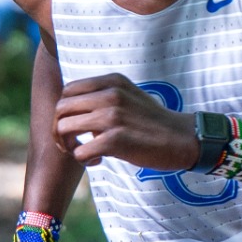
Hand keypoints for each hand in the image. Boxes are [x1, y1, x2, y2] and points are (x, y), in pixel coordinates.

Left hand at [54, 74, 199, 171]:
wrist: (181, 138)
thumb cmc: (151, 122)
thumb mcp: (128, 96)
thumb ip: (102, 97)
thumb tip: (72, 112)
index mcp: (112, 81)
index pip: (68, 90)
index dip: (64, 111)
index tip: (75, 126)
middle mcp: (110, 95)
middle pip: (61, 109)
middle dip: (59, 129)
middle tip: (72, 144)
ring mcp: (112, 116)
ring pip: (64, 128)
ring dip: (68, 145)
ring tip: (84, 152)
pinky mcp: (116, 140)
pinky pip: (80, 151)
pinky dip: (83, 159)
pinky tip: (98, 160)